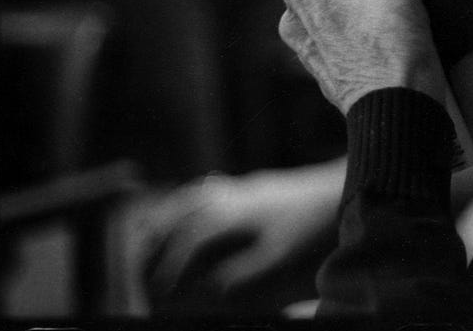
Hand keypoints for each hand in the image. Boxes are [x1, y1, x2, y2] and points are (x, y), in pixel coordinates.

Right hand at [138, 158, 344, 309]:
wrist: (333, 186)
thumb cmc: (307, 223)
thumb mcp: (276, 255)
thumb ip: (240, 271)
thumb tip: (209, 286)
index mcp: (231, 214)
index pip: (188, 240)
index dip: (170, 266)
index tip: (161, 289)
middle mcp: (228, 195)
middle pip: (178, 214)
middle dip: (155, 240)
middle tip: (139, 265)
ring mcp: (237, 185)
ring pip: (188, 197)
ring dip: (165, 216)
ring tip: (147, 236)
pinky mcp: (248, 183)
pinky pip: (204, 187)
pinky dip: (185, 199)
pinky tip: (181, 206)